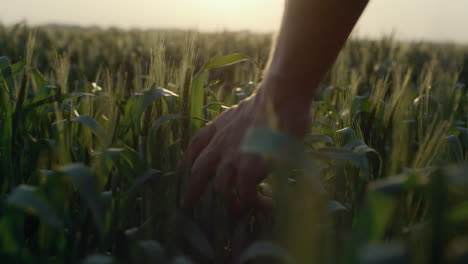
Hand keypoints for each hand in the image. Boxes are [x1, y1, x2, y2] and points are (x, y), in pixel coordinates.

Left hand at [180, 81, 311, 215]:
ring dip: (230, 204)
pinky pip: (246, 194)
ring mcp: (233, 158)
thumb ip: (239, 123)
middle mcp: (220, 144)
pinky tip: (266, 204)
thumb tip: (251, 132)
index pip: (197, 142)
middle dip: (192, 191)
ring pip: (221, 189)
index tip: (184, 167)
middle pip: (198, 172)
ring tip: (239, 212)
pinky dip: (255, 202)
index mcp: (220, 127)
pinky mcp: (248, 170)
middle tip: (186, 206)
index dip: (189, 157)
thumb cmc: (271, 100)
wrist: (280, 98)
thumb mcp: (244, 109)